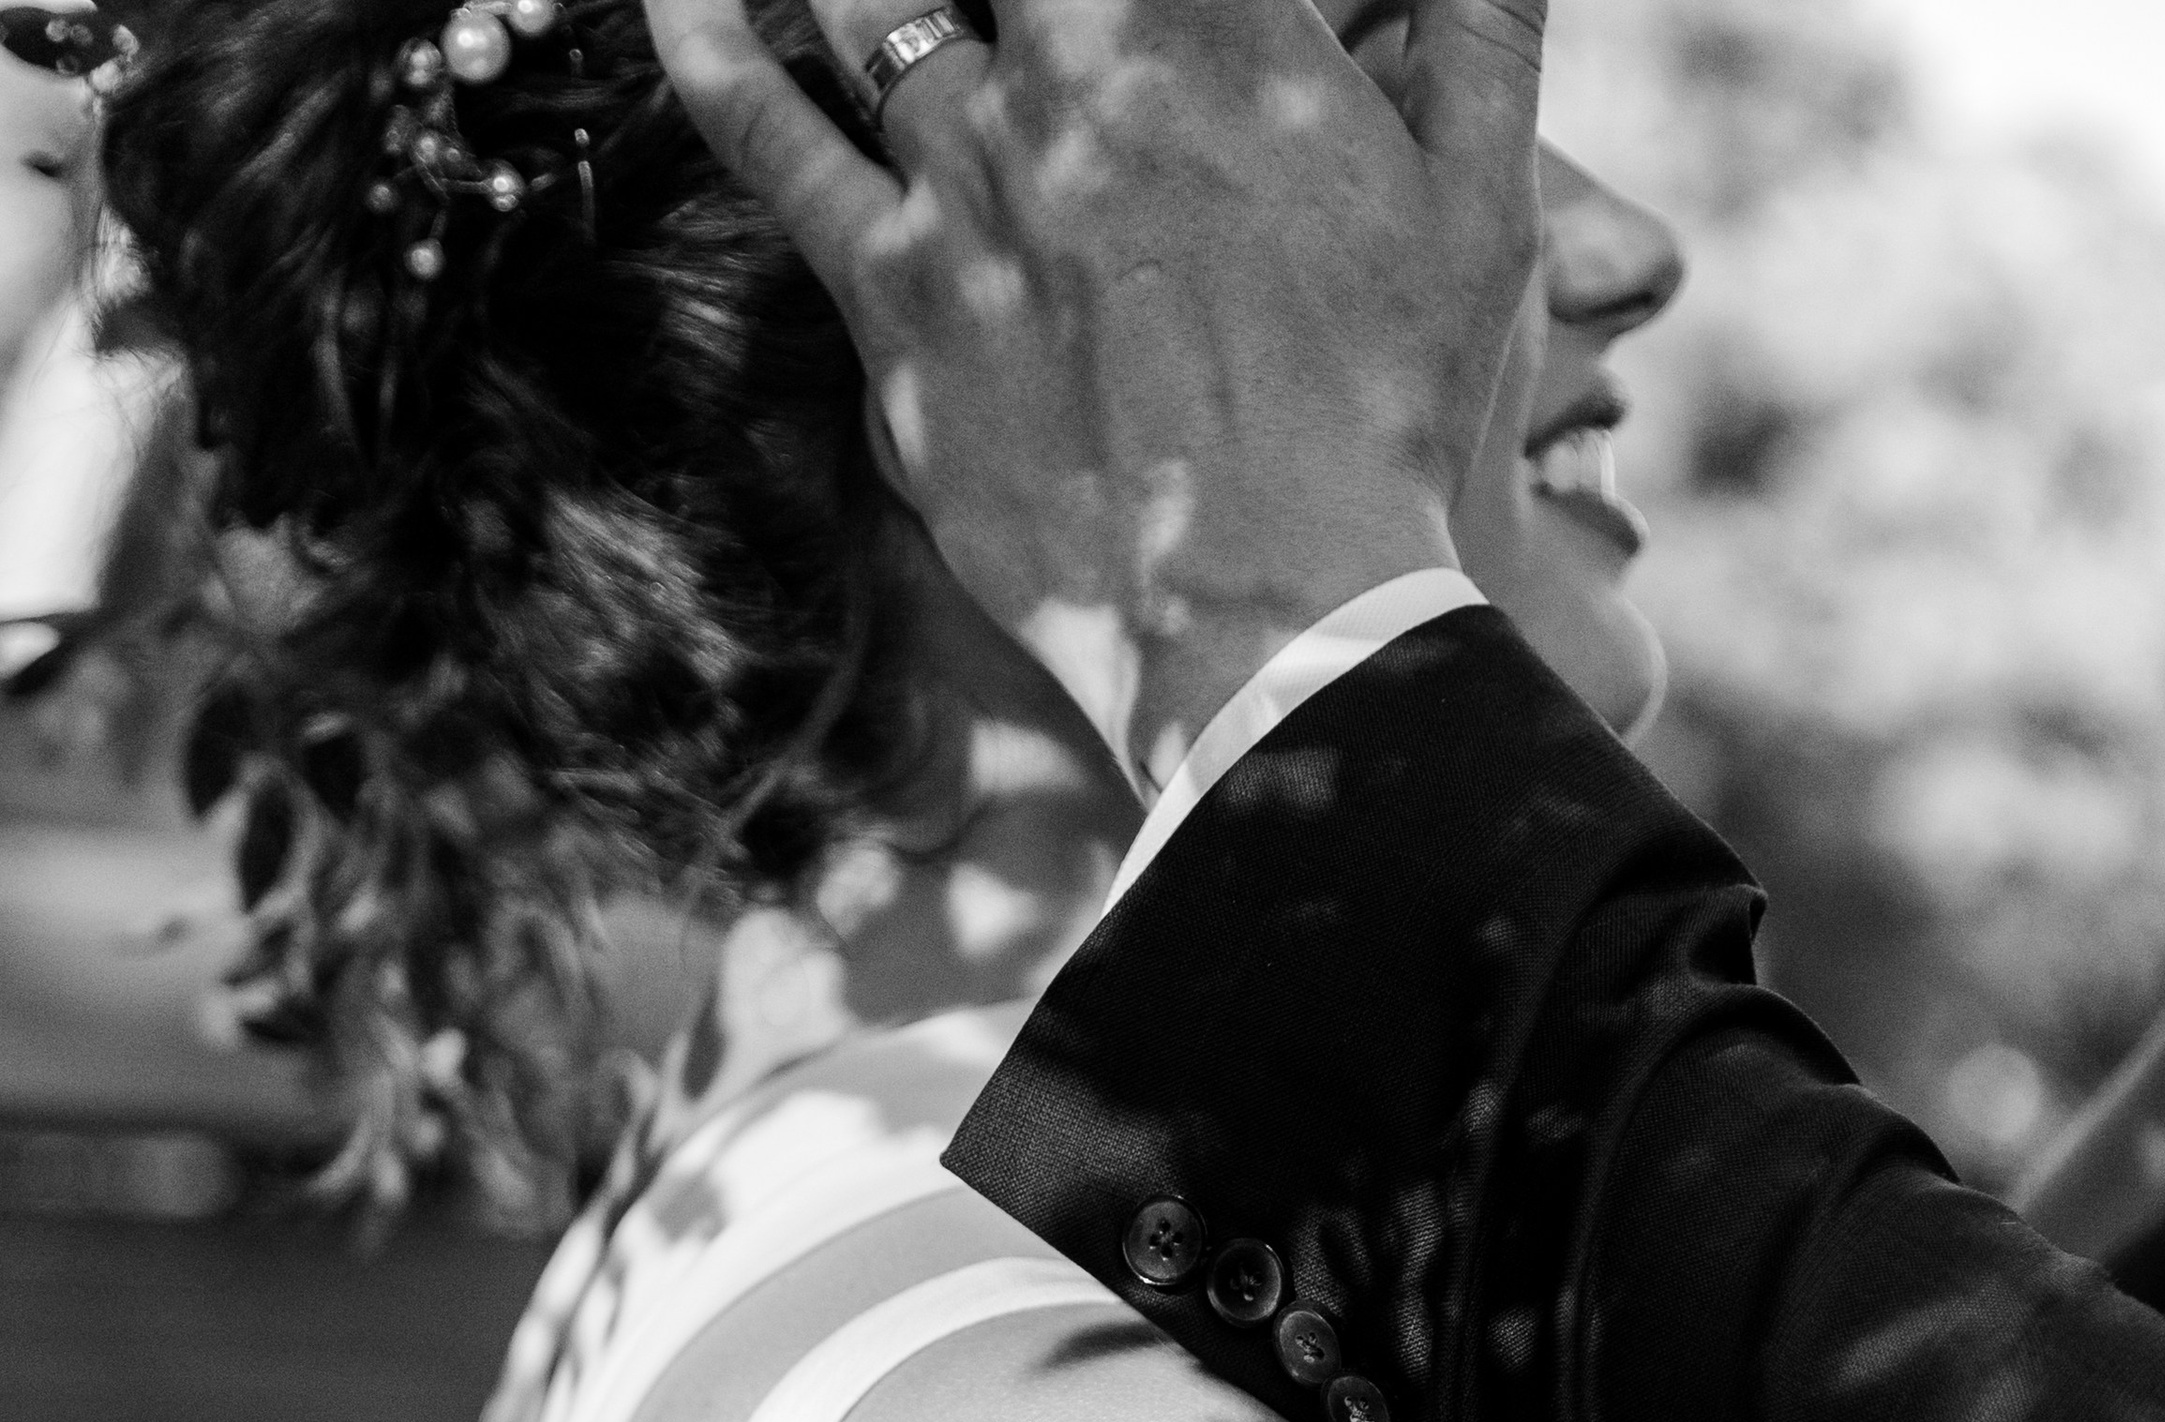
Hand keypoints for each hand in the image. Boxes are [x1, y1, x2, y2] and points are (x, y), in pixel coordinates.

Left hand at [642, 0, 1547, 788]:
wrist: (1284, 618)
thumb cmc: (1397, 420)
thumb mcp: (1488, 203)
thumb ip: (1484, 29)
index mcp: (1220, 26)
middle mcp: (1074, 75)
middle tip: (995, 0)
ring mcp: (967, 179)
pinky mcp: (893, 298)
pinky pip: (771, 142)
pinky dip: (710, 53)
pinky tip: (675, 0)